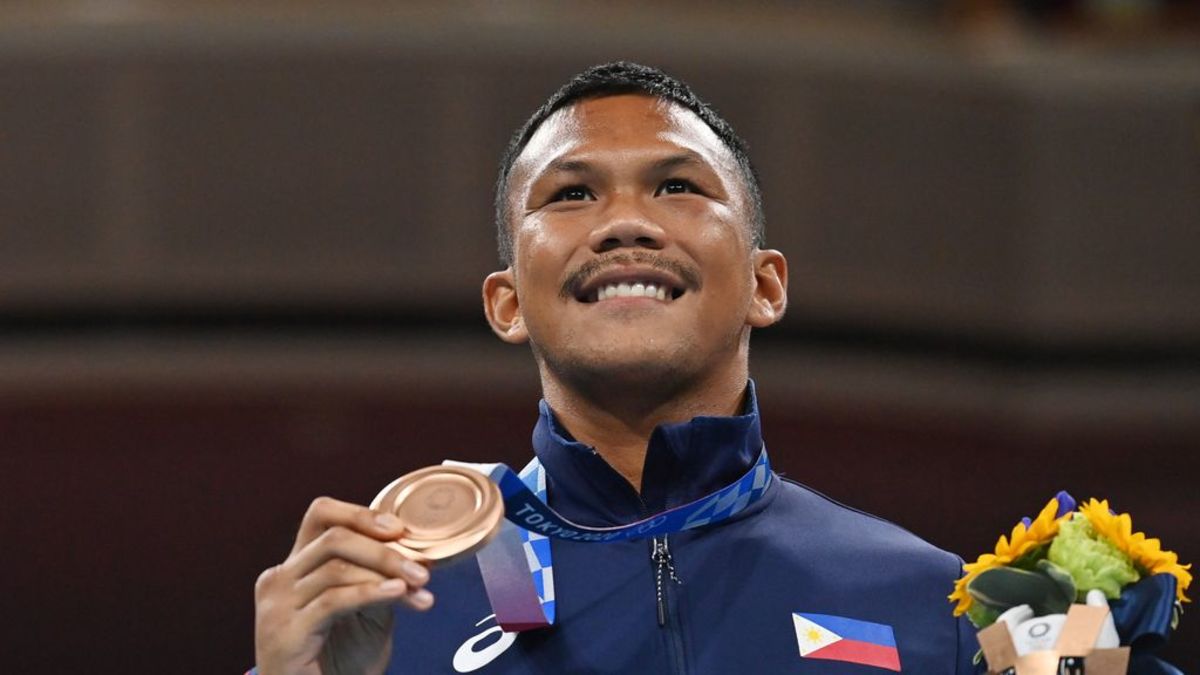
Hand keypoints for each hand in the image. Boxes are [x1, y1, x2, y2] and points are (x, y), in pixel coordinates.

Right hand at [254, 497, 434, 674]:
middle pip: (334, 538)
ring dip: (387, 573)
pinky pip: (334, 600)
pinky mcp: (284, 633)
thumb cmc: (338, 661)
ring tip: (419, 587)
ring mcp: (276, 606)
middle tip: (422, 568)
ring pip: (337, 567)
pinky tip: (398, 594)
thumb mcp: (363, 611)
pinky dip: (371, 592)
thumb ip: (377, 579)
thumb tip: (417, 556)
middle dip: (384, 549)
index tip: (399, 529)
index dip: (360, 514)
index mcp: (293, 568)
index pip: (321, 515)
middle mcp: (277, 580)